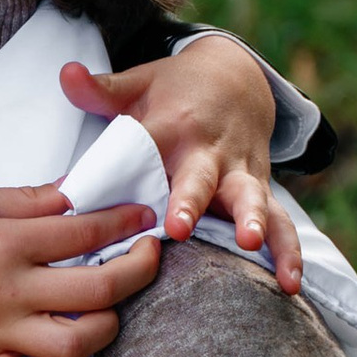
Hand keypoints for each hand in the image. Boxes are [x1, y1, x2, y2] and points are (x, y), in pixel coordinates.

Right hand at [0, 190, 162, 356]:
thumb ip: (22, 200)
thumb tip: (72, 193)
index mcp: (4, 243)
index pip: (85, 232)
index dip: (125, 221)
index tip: (145, 216)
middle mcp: (8, 292)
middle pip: (98, 289)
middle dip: (139, 271)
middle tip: (149, 256)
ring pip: (76, 343)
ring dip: (109, 327)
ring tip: (113, 309)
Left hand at [62, 37, 303, 293]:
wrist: (237, 77)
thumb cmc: (175, 90)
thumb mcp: (140, 83)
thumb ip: (100, 89)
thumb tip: (66, 72)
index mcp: (172, 126)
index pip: (151, 147)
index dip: (137, 166)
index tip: (119, 187)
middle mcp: (208, 150)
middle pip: (200, 176)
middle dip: (190, 200)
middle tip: (180, 228)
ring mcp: (239, 171)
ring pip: (250, 197)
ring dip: (252, 220)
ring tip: (249, 244)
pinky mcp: (261, 188)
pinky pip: (281, 221)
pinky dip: (289, 251)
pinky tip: (290, 284)